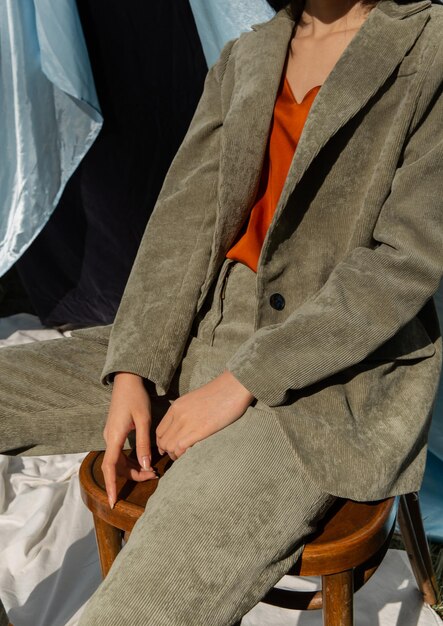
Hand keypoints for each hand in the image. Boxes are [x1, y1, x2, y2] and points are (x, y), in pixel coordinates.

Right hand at [102, 372, 157, 508]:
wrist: (127, 381)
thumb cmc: (136, 398)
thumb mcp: (144, 420)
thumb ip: (144, 443)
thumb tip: (146, 465)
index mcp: (115, 436)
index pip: (110, 467)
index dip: (111, 485)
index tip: (112, 501)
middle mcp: (109, 438)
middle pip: (116, 467)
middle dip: (133, 476)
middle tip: (154, 476)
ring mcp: (111, 436)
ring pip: (118, 461)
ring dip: (133, 469)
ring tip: (152, 470)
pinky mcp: (115, 433)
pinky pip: (120, 454)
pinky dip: (131, 460)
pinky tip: (144, 460)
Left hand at [156, 370, 253, 459]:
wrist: (233, 387)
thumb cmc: (219, 393)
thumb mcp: (194, 400)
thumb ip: (185, 412)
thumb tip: (183, 428)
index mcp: (176, 406)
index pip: (159, 431)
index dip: (161, 443)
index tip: (165, 449)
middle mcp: (178, 415)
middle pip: (163, 441)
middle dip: (166, 451)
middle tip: (174, 455)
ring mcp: (188, 422)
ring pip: (169, 446)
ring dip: (174, 455)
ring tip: (181, 456)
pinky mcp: (200, 430)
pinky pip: (181, 447)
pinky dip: (181, 454)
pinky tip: (187, 454)